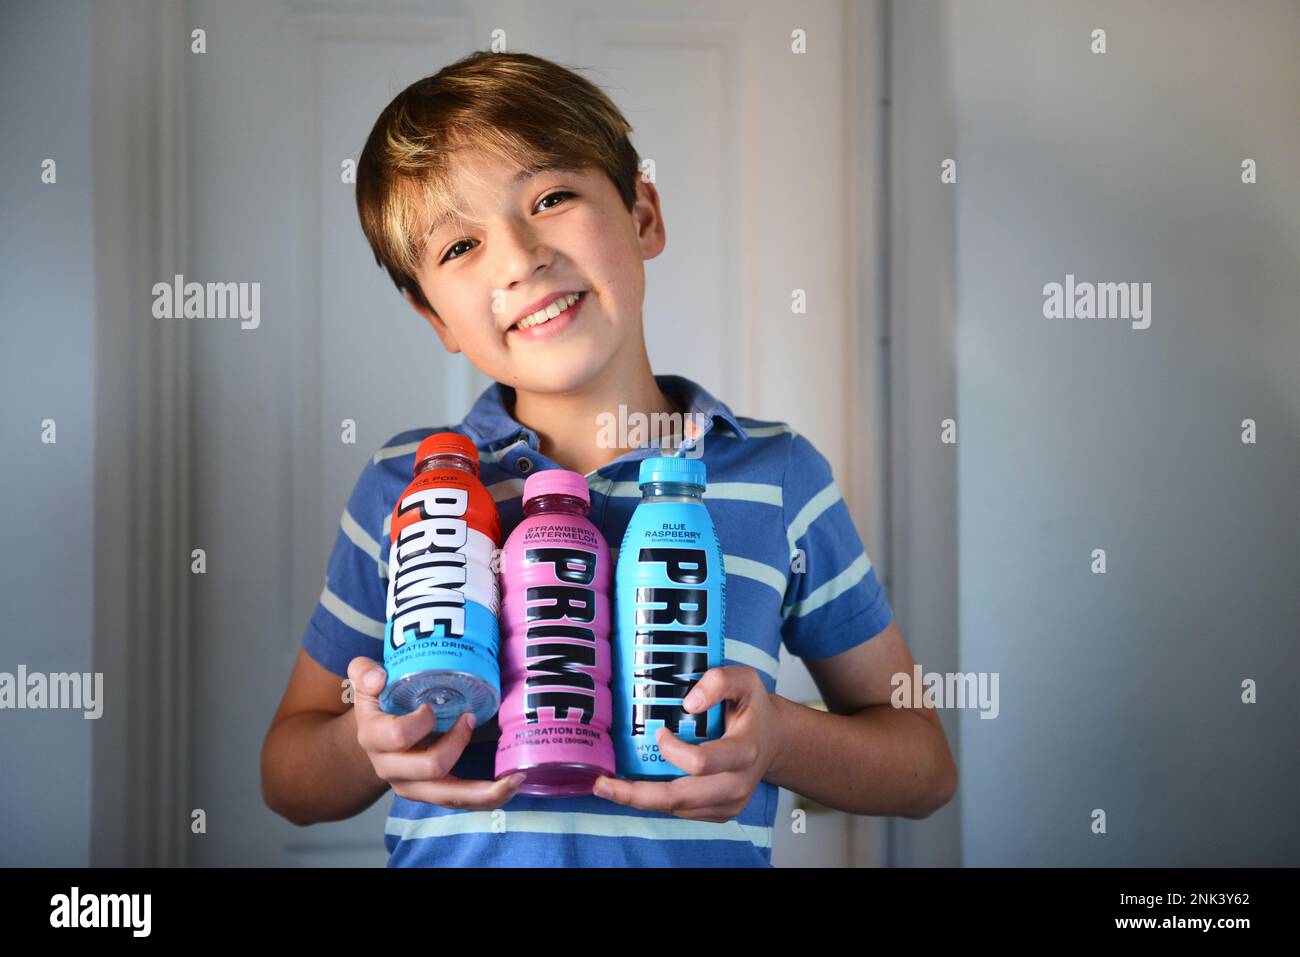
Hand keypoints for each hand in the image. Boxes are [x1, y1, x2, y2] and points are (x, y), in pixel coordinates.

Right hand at [347, 656, 525, 809]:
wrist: (374, 738)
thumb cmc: (378, 705)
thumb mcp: (364, 684)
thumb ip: (364, 673)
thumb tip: (379, 676)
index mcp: (375, 739)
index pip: (396, 736)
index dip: (419, 721)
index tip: (431, 706)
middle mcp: (392, 768)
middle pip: (431, 767)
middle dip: (457, 742)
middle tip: (471, 718)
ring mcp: (413, 785)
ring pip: (450, 796)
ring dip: (485, 789)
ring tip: (515, 777)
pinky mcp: (432, 793)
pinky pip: (462, 802)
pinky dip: (489, 797)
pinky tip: (512, 784)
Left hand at [592, 665, 782, 822]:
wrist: (774, 740)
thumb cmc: (754, 709)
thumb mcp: (746, 680)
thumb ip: (719, 680)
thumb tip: (688, 702)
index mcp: (744, 752)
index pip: (701, 763)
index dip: (672, 751)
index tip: (659, 732)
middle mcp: (737, 784)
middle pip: (680, 798)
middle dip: (636, 794)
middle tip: (601, 784)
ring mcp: (728, 804)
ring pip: (676, 809)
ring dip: (640, 799)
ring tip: (609, 786)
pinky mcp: (720, 812)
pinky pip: (681, 812)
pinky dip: (655, 802)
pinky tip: (635, 788)